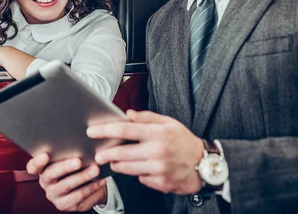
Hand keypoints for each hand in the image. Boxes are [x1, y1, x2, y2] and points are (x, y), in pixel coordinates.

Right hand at [26, 153, 107, 211]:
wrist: (86, 186)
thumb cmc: (76, 164)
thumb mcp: (70, 157)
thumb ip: (68, 150)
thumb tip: (79, 136)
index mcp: (42, 169)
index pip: (33, 167)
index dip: (37, 162)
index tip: (45, 155)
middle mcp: (45, 182)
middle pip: (51, 175)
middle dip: (65, 167)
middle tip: (78, 161)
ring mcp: (53, 195)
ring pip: (66, 186)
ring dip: (82, 177)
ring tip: (95, 169)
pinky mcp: (64, 205)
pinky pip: (78, 197)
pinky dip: (91, 188)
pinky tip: (100, 181)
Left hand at [87, 110, 203, 194]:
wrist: (205, 165)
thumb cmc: (184, 141)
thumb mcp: (169, 123)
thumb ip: (146, 117)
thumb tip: (127, 114)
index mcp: (157, 133)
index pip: (125, 130)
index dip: (105, 130)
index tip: (92, 131)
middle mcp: (157, 151)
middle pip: (121, 153)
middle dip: (105, 153)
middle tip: (97, 154)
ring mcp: (158, 169)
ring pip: (127, 169)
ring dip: (117, 164)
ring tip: (114, 160)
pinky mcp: (160, 183)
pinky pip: (140, 179)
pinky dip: (137, 173)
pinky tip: (141, 168)